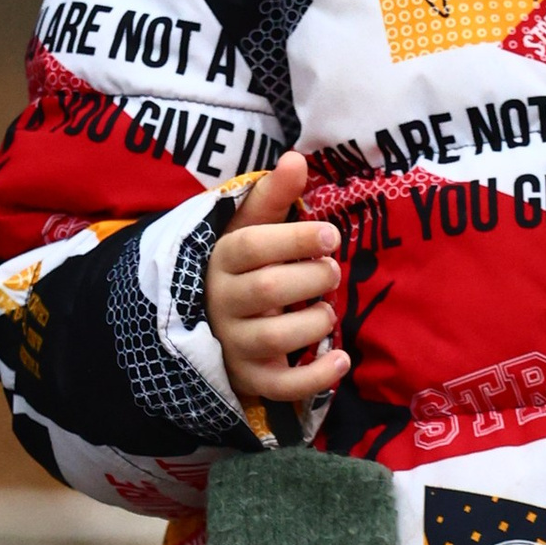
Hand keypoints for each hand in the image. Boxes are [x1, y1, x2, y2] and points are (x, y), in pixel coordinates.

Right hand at [204, 149, 347, 405]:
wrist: (203, 322)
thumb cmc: (240, 268)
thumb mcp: (248, 228)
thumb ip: (271, 195)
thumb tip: (295, 158)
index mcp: (220, 260)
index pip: (253, 246)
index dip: (296, 239)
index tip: (331, 236)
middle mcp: (221, 303)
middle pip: (268, 290)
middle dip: (313, 279)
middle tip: (332, 272)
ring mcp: (232, 344)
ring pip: (276, 338)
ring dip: (315, 322)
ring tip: (326, 311)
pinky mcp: (248, 378)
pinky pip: (282, 387)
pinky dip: (316, 377)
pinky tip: (342, 359)